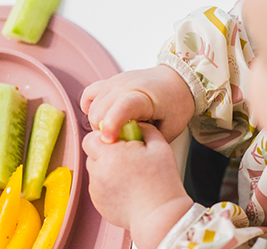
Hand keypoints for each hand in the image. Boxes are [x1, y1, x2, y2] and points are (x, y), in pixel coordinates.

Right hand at [80, 66, 194, 143]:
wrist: (177, 80)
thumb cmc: (175, 103)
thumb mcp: (170, 128)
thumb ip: (148, 141)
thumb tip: (130, 151)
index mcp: (143, 96)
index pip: (122, 107)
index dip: (112, 125)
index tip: (109, 140)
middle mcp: (125, 86)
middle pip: (100, 112)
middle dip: (105, 132)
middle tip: (121, 139)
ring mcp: (114, 82)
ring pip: (92, 107)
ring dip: (99, 123)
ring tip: (117, 129)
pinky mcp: (108, 82)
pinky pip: (89, 95)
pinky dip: (91, 108)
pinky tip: (103, 117)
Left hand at [82, 122, 193, 248]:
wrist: (160, 217)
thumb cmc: (162, 184)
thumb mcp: (161, 148)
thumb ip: (146, 130)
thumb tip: (136, 124)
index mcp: (110, 155)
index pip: (91, 138)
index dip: (104, 138)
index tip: (119, 142)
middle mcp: (98, 172)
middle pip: (92, 155)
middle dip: (106, 154)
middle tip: (127, 159)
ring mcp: (96, 190)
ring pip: (95, 172)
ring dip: (106, 170)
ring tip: (129, 176)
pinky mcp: (98, 204)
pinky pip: (99, 189)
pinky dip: (108, 187)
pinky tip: (127, 190)